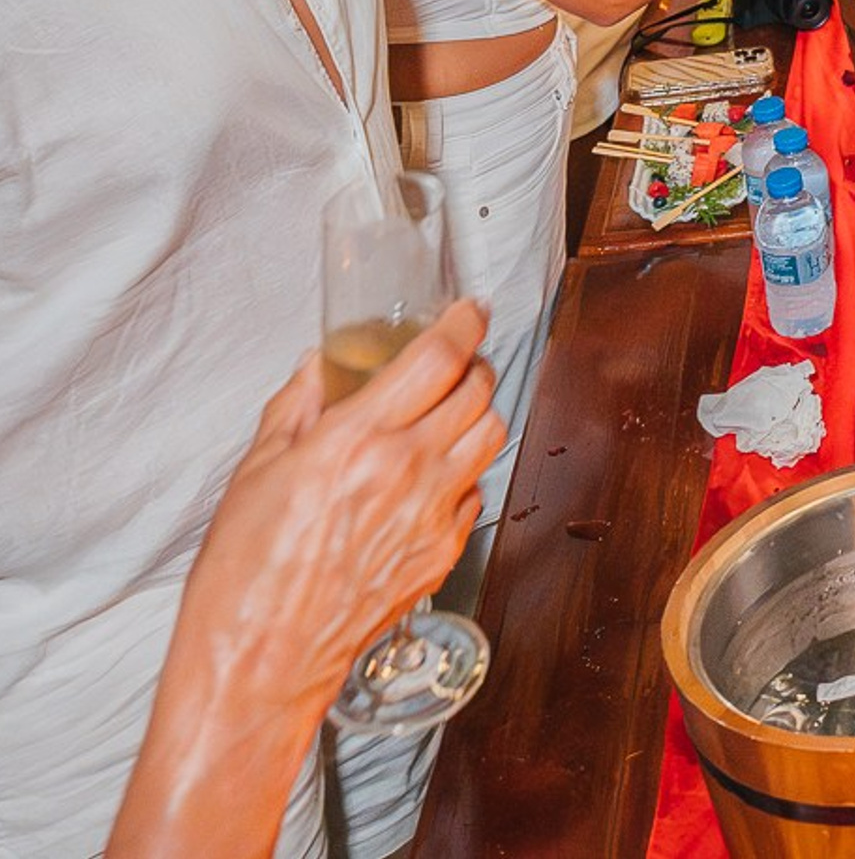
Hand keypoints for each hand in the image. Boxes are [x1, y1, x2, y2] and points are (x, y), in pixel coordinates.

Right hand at [178, 301, 500, 717]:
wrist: (258, 665)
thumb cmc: (243, 575)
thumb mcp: (253, 474)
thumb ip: (295, 408)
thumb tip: (318, 365)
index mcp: (359, 439)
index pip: (440, 356)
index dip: (464, 322)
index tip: (467, 310)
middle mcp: (408, 469)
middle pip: (478, 389)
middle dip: (471, 365)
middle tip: (451, 365)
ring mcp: (433, 513)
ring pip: (492, 435)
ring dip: (477, 414)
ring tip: (448, 416)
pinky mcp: (442, 553)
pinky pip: (476, 492)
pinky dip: (464, 474)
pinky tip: (431, 480)